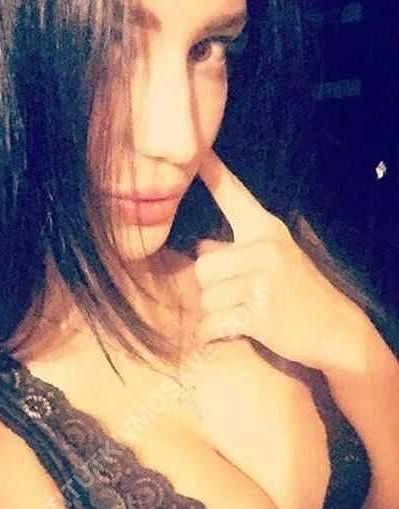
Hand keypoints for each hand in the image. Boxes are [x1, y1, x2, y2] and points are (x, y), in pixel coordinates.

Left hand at [193, 150, 364, 370]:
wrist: (334, 328)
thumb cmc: (298, 293)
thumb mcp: (273, 261)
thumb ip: (234, 251)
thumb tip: (199, 248)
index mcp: (266, 230)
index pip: (234, 196)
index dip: (213, 173)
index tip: (198, 151)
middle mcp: (265, 249)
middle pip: (202, 266)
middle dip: (210, 288)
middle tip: (234, 297)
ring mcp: (262, 282)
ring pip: (205, 298)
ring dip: (214, 313)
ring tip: (240, 313)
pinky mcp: (258, 314)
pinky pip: (211, 324)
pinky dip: (212, 334)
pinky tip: (230, 331)